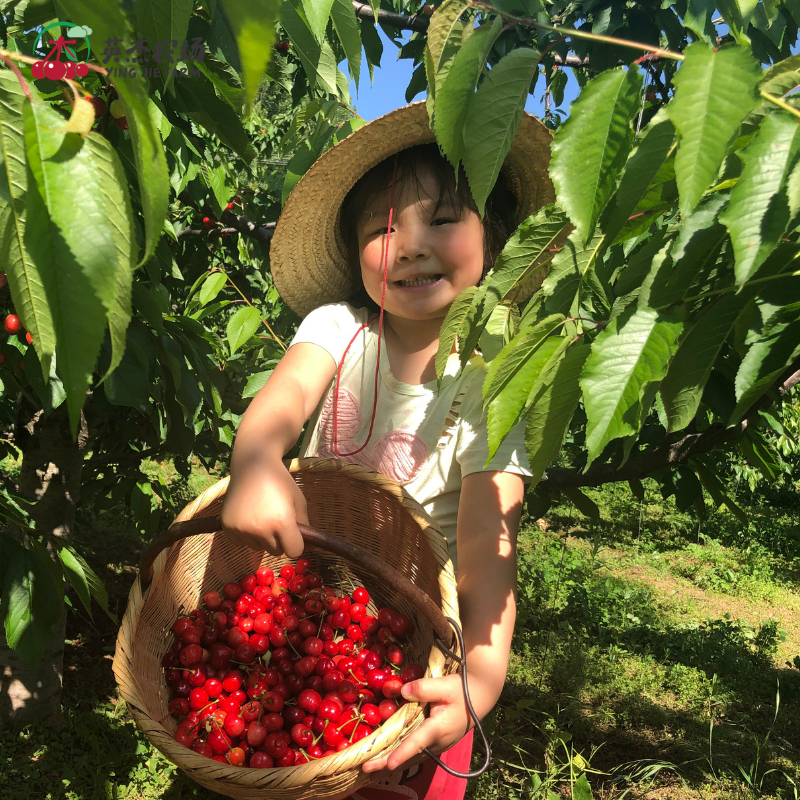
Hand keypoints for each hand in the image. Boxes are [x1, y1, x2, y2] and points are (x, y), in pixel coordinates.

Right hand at [220, 459, 307, 556]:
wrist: (253, 464)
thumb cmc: (280, 482)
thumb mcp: (298, 501)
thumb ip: (304, 525)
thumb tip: (310, 547)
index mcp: (281, 522)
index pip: (294, 551)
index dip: (296, 543)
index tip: (293, 533)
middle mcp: (260, 529)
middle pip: (276, 552)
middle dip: (279, 541)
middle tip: (276, 520)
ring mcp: (242, 530)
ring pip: (259, 548)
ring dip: (263, 538)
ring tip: (261, 515)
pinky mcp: (228, 528)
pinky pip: (242, 543)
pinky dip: (246, 535)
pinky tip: (248, 517)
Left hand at [361, 672, 489, 774]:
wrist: (480, 697)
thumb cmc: (462, 690)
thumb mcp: (444, 685)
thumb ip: (422, 688)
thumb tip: (402, 691)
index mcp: (438, 728)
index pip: (417, 742)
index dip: (402, 753)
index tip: (388, 764)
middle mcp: (437, 742)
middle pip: (408, 755)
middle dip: (386, 762)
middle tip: (365, 768)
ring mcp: (437, 744)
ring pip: (412, 755)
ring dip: (391, 759)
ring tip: (371, 765)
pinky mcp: (436, 742)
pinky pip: (416, 750)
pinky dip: (401, 753)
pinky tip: (387, 754)